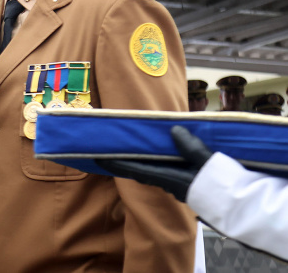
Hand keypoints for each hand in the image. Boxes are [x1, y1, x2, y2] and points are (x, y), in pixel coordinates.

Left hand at [96, 125, 212, 201]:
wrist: (239, 205)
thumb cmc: (221, 183)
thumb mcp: (208, 161)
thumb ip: (190, 146)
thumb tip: (174, 130)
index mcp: (167, 177)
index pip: (134, 169)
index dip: (114, 163)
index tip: (96, 157)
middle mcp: (167, 183)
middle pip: (139, 170)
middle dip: (125, 161)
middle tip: (110, 150)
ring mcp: (176, 186)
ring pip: (152, 171)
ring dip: (140, 162)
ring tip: (129, 149)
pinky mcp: (186, 186)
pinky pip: (164, 172)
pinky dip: (156, 164)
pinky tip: (158, 156)